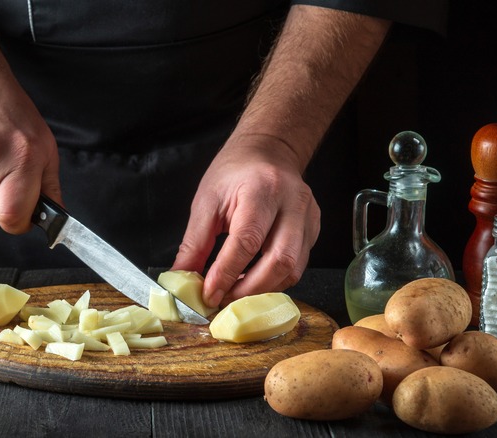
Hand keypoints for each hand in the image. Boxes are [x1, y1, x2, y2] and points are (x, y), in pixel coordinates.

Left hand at [172, 134, 319, 307]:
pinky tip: (253, 282)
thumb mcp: (206, 201)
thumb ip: (194, 242)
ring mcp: (308, 217)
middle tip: (223, 300)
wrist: (268, 151)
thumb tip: (182, 277)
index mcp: (261, 189)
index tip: (208, 293)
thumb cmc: (235, 172)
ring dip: (263, 289)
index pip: (246, 241)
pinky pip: (298, 266)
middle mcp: (293, 203)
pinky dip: (275, 281)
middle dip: (249, 289)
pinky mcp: (314, 229)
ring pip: (294, 269)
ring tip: (235, 293)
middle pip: (280, 260)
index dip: (226, 273)